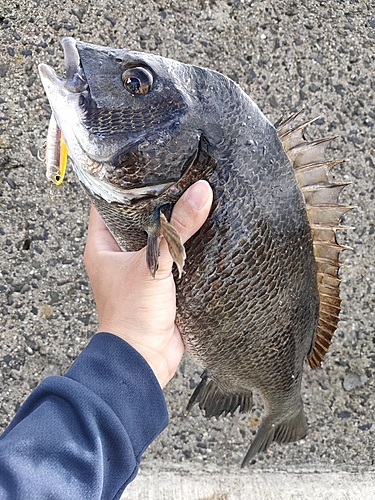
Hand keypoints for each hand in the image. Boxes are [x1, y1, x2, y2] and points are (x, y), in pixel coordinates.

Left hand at [84, 180, 212, 387]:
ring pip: (157, 238)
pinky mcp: (159, 284)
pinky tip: (203, 232)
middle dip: (156, 203)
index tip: (143, 164)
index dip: (121, 184)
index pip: (106, 204)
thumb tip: (201, 192)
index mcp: (102, 246)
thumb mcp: (153, 264)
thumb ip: (177, 229)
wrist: (144, 358)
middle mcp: (118, 256)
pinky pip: (172, 258)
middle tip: (177, 178)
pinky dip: (185, 247)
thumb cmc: (132, 315)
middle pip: (136, 219)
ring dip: (173, 226)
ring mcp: (140, 269)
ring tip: (193, 199)